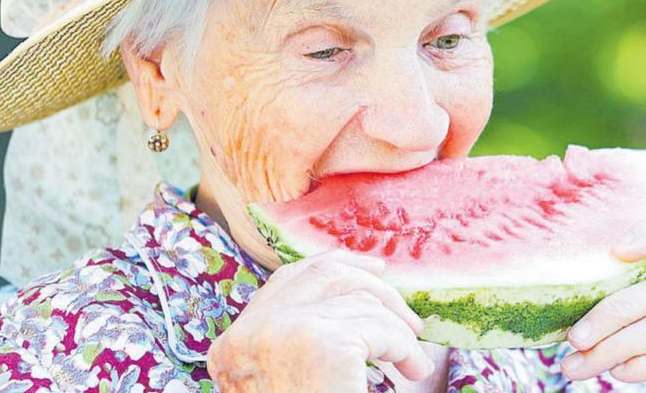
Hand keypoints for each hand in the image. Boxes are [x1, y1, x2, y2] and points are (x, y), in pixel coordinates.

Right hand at [207, 249, 434, 392]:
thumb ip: (300, 339)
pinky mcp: (323, 345)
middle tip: (409, 320)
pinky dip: (404, 348)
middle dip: (376, 290)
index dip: (336, 267)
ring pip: (360, 303)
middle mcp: (249, 333)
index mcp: (233, 346)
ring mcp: (283, 334)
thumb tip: (357, 285)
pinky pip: (380, 329)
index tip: (375, 272)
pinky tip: (411, 369)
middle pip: (324, 275)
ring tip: (413, 361)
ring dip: (397, 330)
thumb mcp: (291, 378)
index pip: (287, 280)